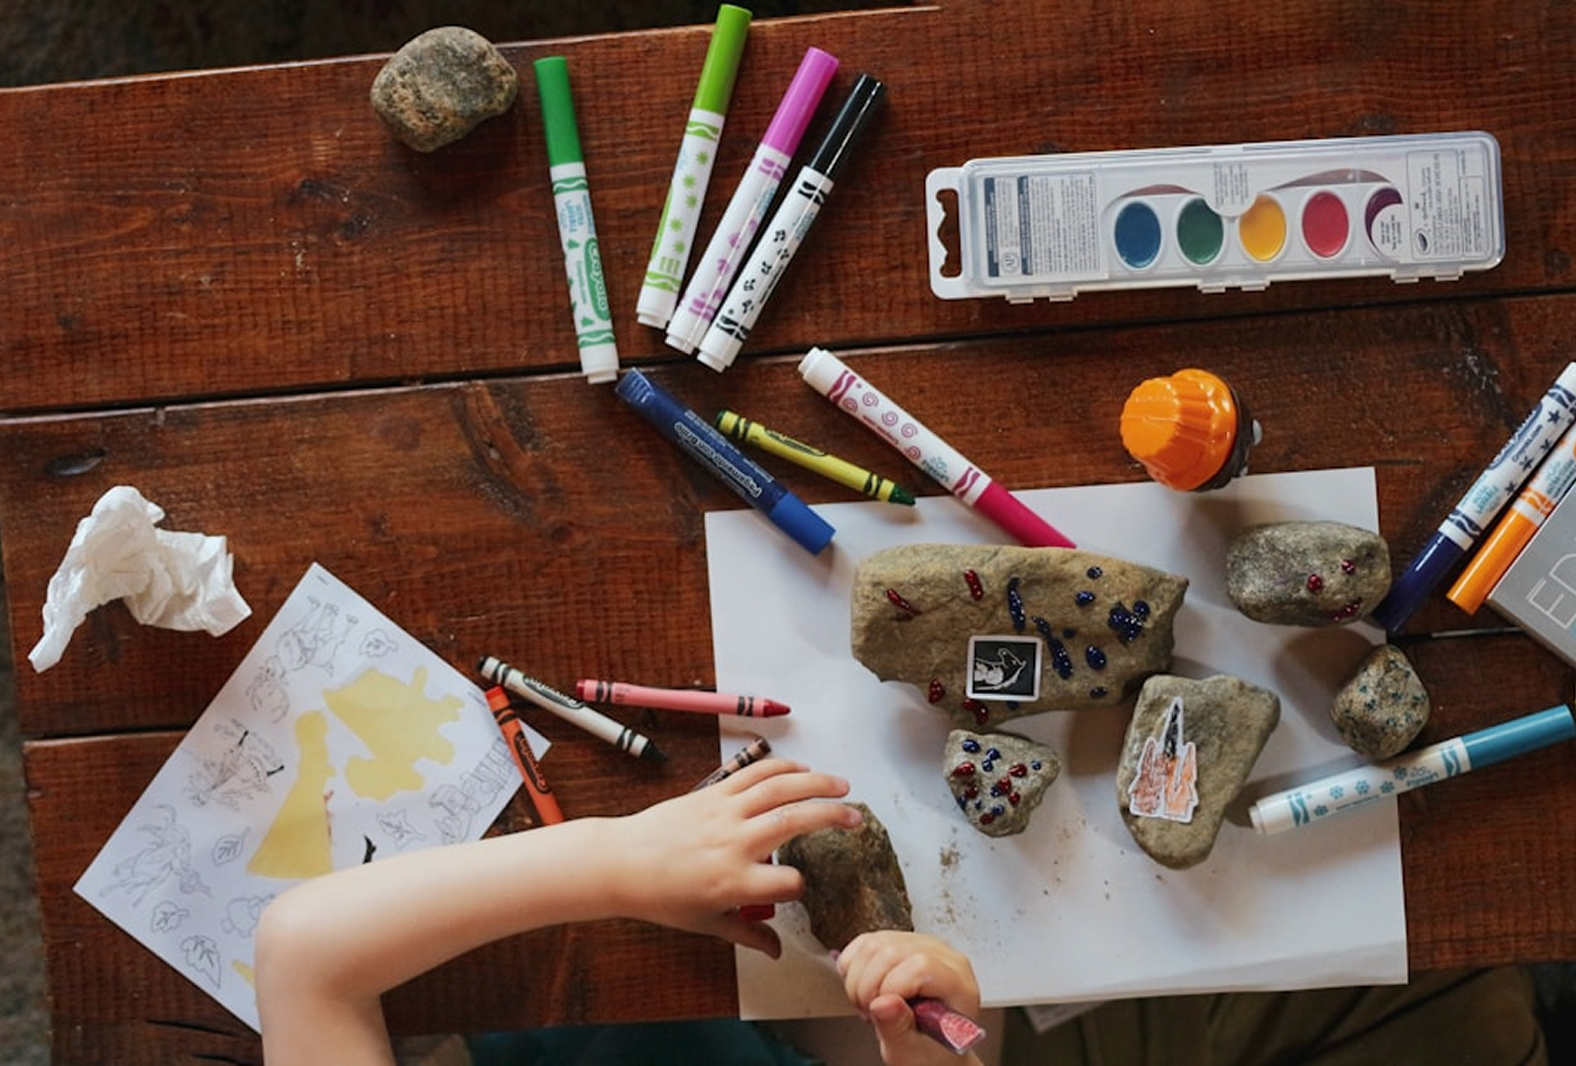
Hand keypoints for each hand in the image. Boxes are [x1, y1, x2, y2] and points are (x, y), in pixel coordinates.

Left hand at [603, 758, 859, 956]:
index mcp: (735, 882)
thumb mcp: (708, 924)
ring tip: (843, 784)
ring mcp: (725, 813)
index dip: (801, 887)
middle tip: (857, 818)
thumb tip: (779, 952)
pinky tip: (803, 769)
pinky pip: (754, 773)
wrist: (622, 862)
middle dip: (831, 817)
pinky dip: (781, 767)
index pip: (788, 883)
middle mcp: (735, 843)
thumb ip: (749, 935)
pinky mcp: (714, 792)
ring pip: (779, 788)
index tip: (800, 888)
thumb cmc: (663, 897)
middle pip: (795, 821)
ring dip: (816, 782)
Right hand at [838, 930, 983, 1065]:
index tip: (882, 1011)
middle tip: (871, 1012)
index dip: (892, 987)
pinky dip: (853, 967)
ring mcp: (920, 944)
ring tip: (870, 1004)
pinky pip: (865, 942)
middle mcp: (942, 956)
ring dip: (858, 978)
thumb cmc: (930, 1051)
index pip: (921, 966)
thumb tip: (884, 1003)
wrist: (929, 1047)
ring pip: (874, 945)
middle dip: (868, 987)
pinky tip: (865, 988)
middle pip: (891, 951)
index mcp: (957, 983)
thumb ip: (898, 1028)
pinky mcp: (899, 941)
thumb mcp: (912, 1051)